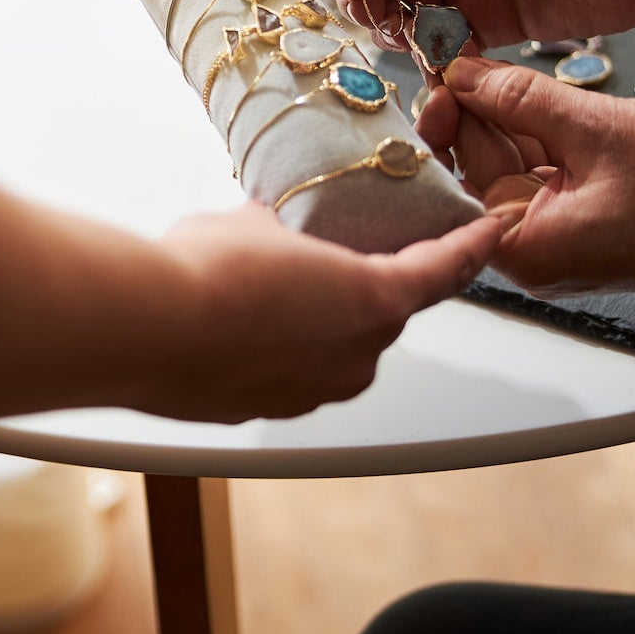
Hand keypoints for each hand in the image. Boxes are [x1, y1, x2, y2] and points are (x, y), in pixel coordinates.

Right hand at [136, 203, 504, 423]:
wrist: (144, 328)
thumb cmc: (206, 274)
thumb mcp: (255, 222)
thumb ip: (286, 229)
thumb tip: (274, 227)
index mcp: (373, 302)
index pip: (443, 270)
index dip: (470, 246)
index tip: (490, 229)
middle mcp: (356, 357)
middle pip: (380, 310)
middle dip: (358, 280)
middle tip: (321, 246)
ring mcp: (312, 392)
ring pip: (332, 346)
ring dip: (312, 317)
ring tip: (259, 285)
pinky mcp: (268, 411)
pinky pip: (289, 372)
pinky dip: (273, 348)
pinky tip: (232, 323)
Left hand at [428, 56, 634, 302]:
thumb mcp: (599, 128)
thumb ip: (523, 98)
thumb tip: (463, 73)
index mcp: (521, 244)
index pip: (459, 171)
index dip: (447, 115)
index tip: (441, 67)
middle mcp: (528, 251)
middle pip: (478, 169)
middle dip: (471, 111)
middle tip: (455, 51)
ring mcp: (555, 240)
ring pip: (511, 165)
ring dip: (505, 117)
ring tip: (488, 61)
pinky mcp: (580, 225)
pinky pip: (544, 172)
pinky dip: (539, 134)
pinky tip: (527, 90)